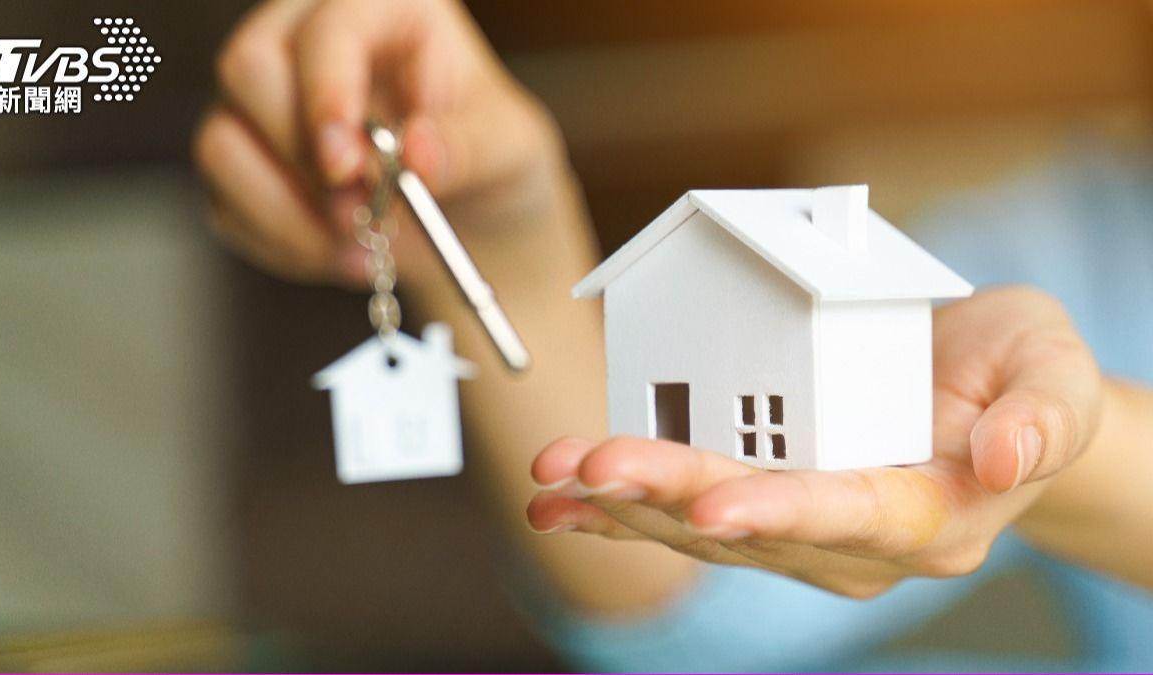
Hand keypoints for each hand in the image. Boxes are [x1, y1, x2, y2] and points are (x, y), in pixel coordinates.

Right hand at [192, 0, 560, 284]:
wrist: (469, 217)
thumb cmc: (489, 157)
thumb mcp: (508, 149)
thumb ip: (469, 149)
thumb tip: (418, 153)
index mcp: (383, 9)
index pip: (328, 29)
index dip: (326, 93)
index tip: (347, 166)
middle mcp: (307, 38)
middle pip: (248, 68)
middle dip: (302, 157)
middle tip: (359, 210)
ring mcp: (266, 99)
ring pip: (222, 141)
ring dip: (290, 213)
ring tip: (359, 241)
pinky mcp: (245, 161)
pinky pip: (226, 204)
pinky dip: (284, 244)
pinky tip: (341, 253)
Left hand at [527, 286, 1102, 597]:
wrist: (986, 391)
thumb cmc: (1022, 374)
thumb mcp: (1057, 371)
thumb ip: (1045, 415)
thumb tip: (1009, 458)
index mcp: (930, 512)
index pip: (851, 516)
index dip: (782, 512)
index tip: (713, 506)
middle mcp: (855, 536)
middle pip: (753, 521)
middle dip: (668, 494)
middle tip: (591, 464)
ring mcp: (802, 527)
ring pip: (703, 528)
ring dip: (625, 502)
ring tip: (555, 474)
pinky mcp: (761, 504)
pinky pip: (683, 517)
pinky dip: (619, 509)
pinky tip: (559, 501)